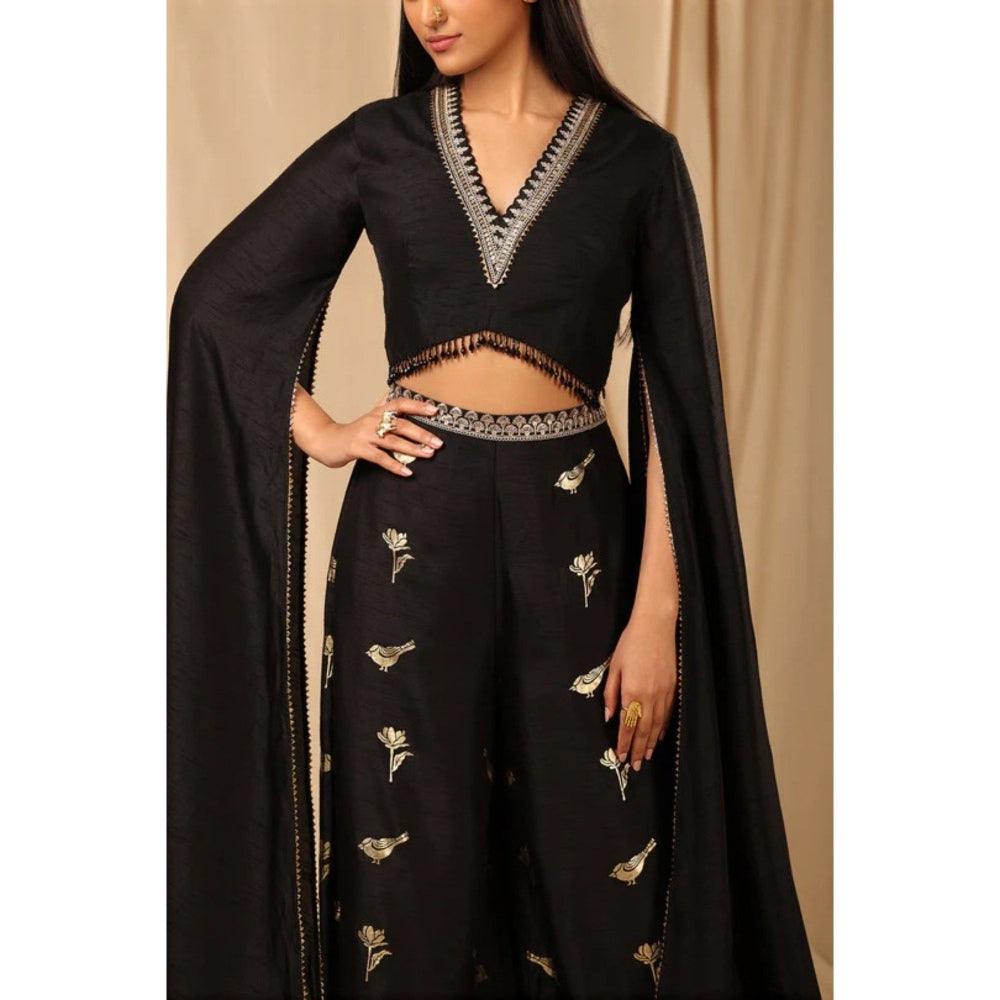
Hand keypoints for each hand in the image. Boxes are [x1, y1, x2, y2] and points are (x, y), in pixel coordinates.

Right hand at [300, 390, 443, 474]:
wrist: (326, 441)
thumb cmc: (351, 432)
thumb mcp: (368, 417)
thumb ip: (381, 407)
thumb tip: (392, 393)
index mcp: (377, 412)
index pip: (399, 403)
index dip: (417, 406)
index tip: (435, 410)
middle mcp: (372, 420)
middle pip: (400, 424)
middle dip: (421, 433)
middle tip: (438, 443)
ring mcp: (365, 434)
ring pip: (392, 441)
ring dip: (412, 449)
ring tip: (428, 455)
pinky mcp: (358, 448)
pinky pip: (380, 457)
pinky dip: (394, 465)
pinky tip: (407, 472)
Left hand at [603, 609, 677, 770]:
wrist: (655, 626)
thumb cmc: (630, 643)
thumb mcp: (614, 667)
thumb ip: (610, 694)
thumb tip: (608, 717)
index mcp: (632, 691)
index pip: (627, 724)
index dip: (624, 743)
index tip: (621, 757)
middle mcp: (650, 696)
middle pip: (643, 729)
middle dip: (638, 749)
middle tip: (635, 765)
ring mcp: (664, 692)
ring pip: (657, 724)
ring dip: (651, 743)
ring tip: (646, 757)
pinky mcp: (673, 687)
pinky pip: (668, 714)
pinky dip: (663, 728)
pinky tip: (658, 737)